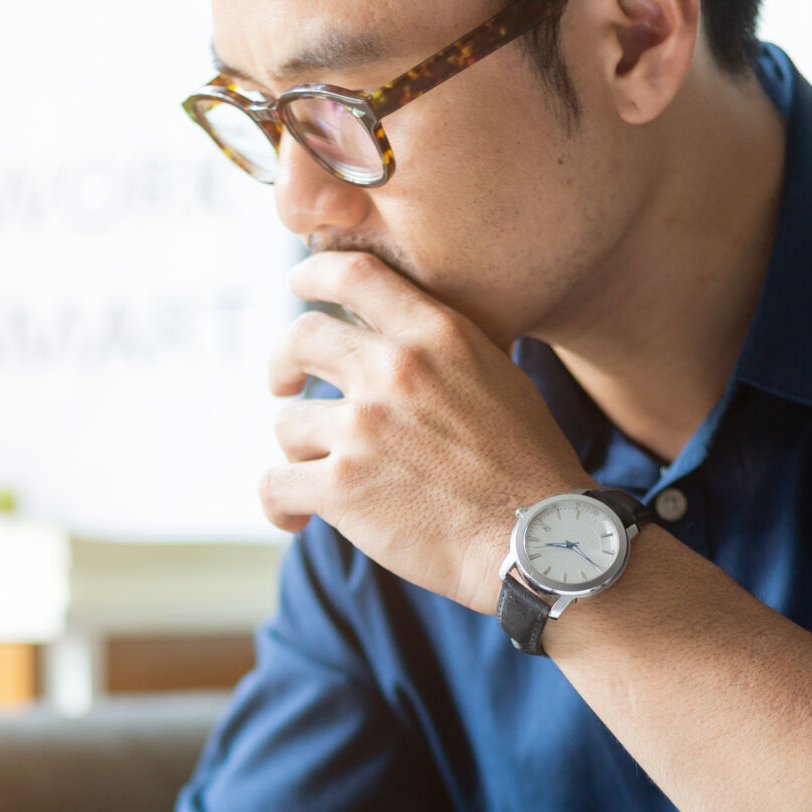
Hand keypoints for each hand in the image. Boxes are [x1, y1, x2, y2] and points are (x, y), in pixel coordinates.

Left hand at [263, 251, 590, 610]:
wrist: (537, 539)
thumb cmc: (526, 466)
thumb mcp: (497, 377)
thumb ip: (441, 352)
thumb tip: (394, 341)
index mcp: (437, 335)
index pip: (354, 273)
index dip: (313, 274)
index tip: (298, 285)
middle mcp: (394, 370)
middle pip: (301, 339)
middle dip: (283, 363)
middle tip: (284, 386)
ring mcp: (363, 428)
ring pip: (288, 423)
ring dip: (300, 450)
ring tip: (323, 477)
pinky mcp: (341, 488)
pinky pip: (275, 485)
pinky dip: (279, 504)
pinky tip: (295, 518)